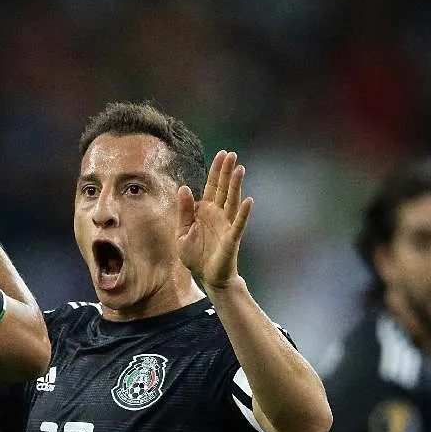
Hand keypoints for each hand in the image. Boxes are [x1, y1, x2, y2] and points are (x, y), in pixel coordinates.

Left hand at [177, 150, 253, 290]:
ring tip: (239, 168)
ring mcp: (226, 225)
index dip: (216, 170)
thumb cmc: (196, 255)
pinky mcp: (231, 238)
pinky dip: (243, 212)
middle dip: (226, 172)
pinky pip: (238, 223)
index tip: (222, 154)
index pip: (212, 186)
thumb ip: (184, 211)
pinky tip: (248, 200)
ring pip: (232, 201)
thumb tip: (184, 188)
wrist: (207, 277)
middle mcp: (218, 214)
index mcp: (205, 211)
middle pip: (223, 189)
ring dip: (235, 185)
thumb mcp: (182, 232)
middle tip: (231, 154)